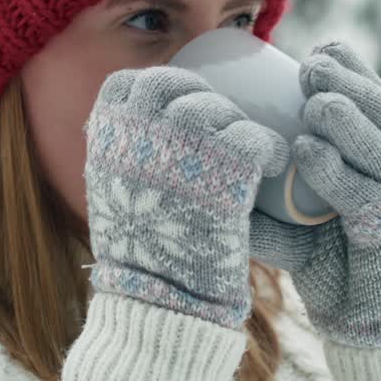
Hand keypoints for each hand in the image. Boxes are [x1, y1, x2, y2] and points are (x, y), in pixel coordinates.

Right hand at [83, 66, 288, 329]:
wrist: (158, 296)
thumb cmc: (136, 256)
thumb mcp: (106, 197)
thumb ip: (117, 162)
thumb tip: (126, 137)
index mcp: (106, 137)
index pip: (127, 85)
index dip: (154, 87)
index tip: (174, 102)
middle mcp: (139, 128)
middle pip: (173, 85)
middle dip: (199, 96)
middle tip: (220, 122)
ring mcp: (182, 141)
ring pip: (216, 107)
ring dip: (234, 121)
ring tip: (245, 148)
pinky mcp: (225, 162)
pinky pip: (255, 137)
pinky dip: (270, 148)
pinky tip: (273, 163)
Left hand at [248, 41, 380, 347]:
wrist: (371, 321)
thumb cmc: (331, 259)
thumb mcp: (294, 218)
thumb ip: (262, 199)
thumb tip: (206, 174)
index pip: (375, 99)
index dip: (353, 69)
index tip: (320, 48)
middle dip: (350, 82)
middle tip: (311, 65)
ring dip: (347, 118)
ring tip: (314, 99)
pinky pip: (366, 194)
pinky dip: (335, 170)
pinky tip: (307, 150)